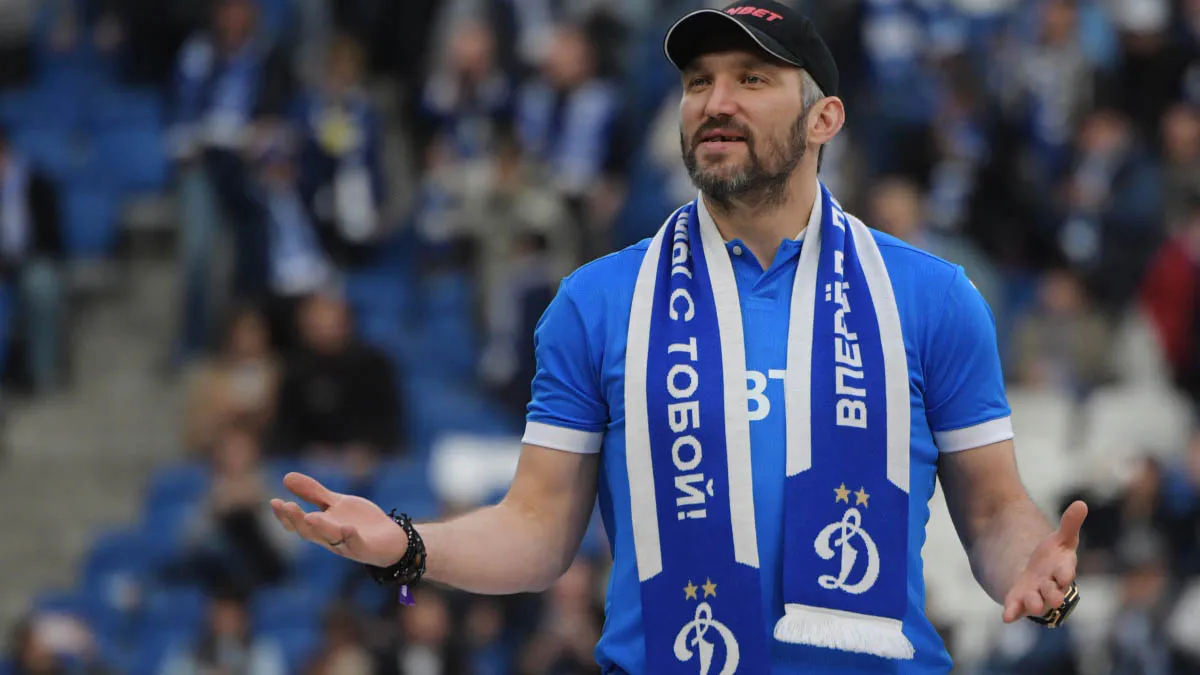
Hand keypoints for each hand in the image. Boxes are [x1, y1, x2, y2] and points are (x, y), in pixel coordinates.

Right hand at [270, 473, 407, 567]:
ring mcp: (347, 544)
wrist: (391, 538)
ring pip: (330, 538)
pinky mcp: (365, 549)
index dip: (285, 515)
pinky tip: (347, 527)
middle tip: (286, 506)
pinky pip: (356, 545)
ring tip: (310, 516)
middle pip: (309, 532)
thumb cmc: (359, 521)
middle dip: (296, 520)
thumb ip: (313, 493)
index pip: (297, 524)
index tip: (274, 501)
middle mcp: (330, 538)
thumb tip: (285, 477)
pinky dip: (351, 537)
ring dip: (320, 528)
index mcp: (321, 527)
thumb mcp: (336, 503)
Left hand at [1003, 500, 1087, 622]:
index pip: (1066, 573)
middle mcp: (1050, 587)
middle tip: (1053, 596)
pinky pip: (1016, 609)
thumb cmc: (1053, 558)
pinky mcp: (1019, 600)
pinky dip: (1012, 612)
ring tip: (1033, 604)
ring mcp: (1035, 595)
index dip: (1065, 574)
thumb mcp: (1061, 539)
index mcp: (1062, 571)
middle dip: (1053, 594)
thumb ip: (1070, 524)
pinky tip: (1006, 616)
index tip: (1064, 575)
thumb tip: (1081, 503)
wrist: (1035, 572)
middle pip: (1054, 593)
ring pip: (1037, 603)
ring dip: (1035, 604)